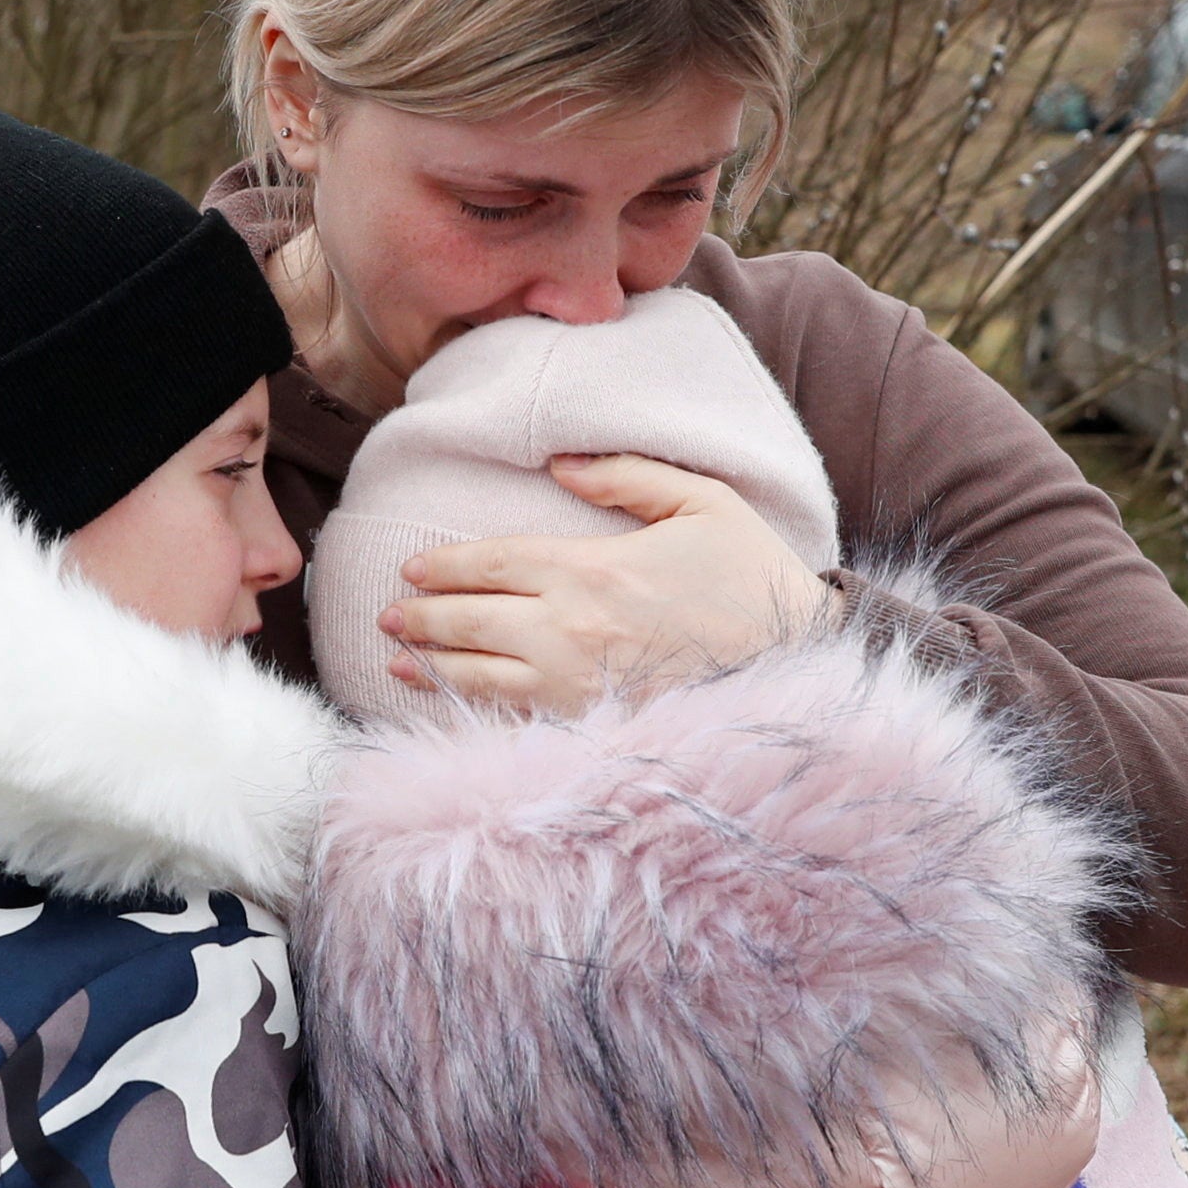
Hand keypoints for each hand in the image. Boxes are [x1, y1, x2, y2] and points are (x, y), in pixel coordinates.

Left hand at [381, 453, 834, 713]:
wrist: (799, 660)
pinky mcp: (590, 723)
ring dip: (430, 663)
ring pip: (478, 674)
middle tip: (388, 613)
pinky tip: (438, 698)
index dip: (445, 567)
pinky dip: (464, 706)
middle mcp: (569, 629)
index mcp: (590, 570)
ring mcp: (575, 684)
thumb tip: (559, 464)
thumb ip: (626, 476)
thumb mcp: (701, 502)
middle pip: (470, 621)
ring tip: (395, 656)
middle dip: (421, 616)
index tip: (412, 568)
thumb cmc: (752, 576)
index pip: (493, 563)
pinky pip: (510, 716)